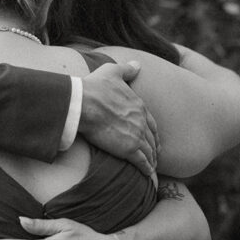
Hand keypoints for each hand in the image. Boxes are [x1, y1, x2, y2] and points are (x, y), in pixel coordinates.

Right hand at [79, 61, 158, 175]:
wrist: (84, 103)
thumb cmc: (95, 86)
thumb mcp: (112, 71)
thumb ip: (126, 69)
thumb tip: (137, 64)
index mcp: (138, 105)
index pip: (151, 122)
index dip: (153, 131)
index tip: (154, 138)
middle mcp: (141, 121)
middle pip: (152, 138)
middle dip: (155, 148)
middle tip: (155, 155)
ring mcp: (136, 135)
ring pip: (149, 151)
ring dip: (152, 160)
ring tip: (152, 167)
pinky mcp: (128, 149)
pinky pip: (142, 162)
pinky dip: (147, 169)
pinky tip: (148, 175)